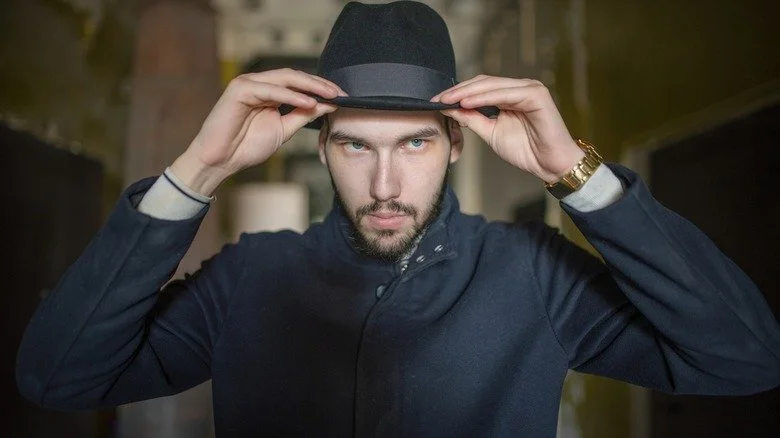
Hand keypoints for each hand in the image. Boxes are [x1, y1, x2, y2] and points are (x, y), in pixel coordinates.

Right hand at [171, 68, 345, 194]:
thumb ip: (303, 116)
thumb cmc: (246, 147)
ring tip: (329, 95)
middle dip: (319, 84)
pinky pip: (270, 90)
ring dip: (309, 86)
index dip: (321, 88)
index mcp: (268, 92)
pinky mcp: (239, 89)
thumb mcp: (283, 130)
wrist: (221, 161)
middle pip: (294, 77)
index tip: (342, 97)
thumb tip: (326, 105)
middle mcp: (258, 84)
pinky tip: (307, 101)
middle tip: (340, 93)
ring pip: (284, 78)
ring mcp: (247, 84)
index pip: (299, 83)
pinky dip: (290, 95)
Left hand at [432, 75, 583, 183]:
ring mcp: (530, 89)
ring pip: (492, 86)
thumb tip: (450, 109)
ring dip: (467, 92)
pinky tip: (467, 103)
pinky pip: (506, 94)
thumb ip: (473, 119)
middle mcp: (520, 88)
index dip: (457, 93)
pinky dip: (485, 97)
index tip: (436, 101)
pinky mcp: (536, 95)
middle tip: (437, 99)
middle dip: (458, 91)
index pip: (479, 88)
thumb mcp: (491, 133)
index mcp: (510, 95)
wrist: (550, 164)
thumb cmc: (526, 150)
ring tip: (448, 100)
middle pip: (483, 83)